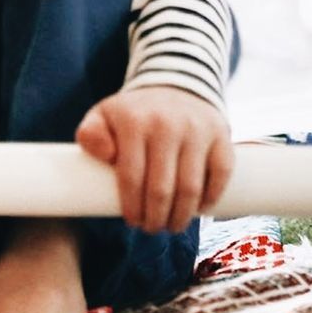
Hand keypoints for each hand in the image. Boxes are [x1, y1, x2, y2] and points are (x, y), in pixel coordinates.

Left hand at [76, 86, 233, 233]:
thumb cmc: (134, 112)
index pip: (131, 177)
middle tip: (152, 229)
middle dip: (156, 218)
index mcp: (133, 122)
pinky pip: (221, 174)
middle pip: (162, 188)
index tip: (132, 222)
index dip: (132, 207)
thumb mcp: (103, 115)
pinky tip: (200, 210)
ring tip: (172, 226)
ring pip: (191, 187)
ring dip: (182, 215)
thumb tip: (105, 156)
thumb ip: (90, 135)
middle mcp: (167, 125)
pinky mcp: (221, 135)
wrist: (174, 83)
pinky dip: (211, 197)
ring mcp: (197, 130)